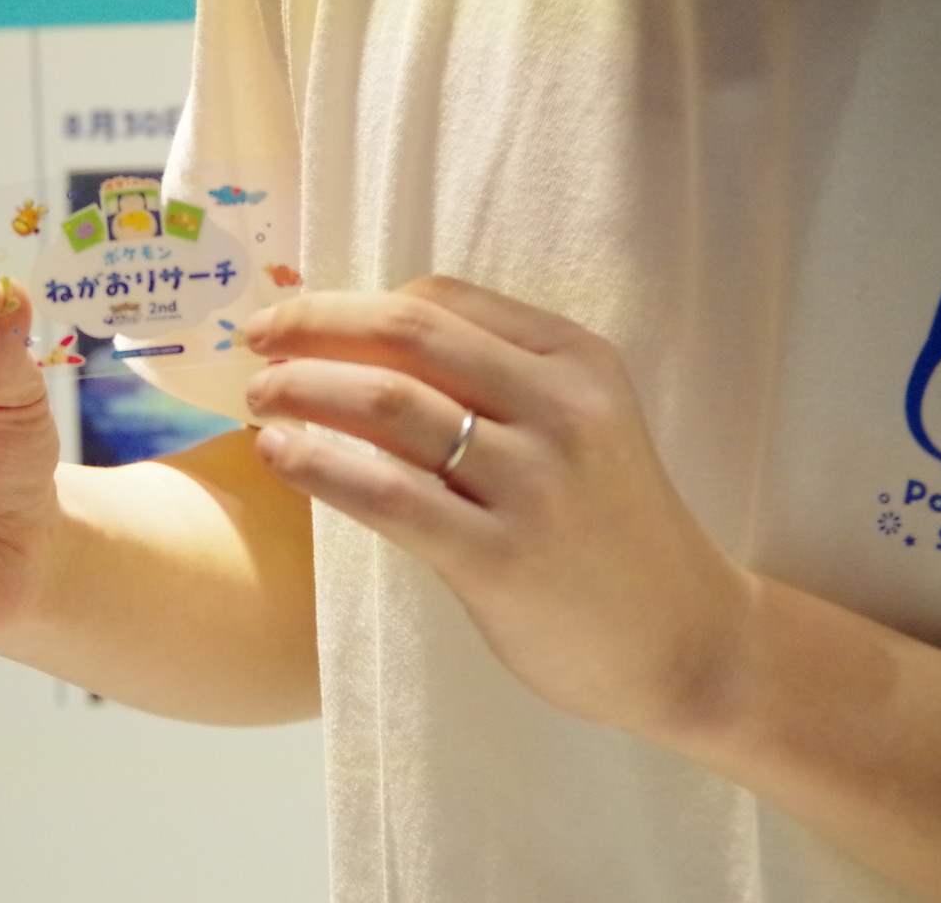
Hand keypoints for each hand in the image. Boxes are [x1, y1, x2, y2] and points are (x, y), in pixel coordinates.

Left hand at [242, 276, 753, 736]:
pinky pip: (388, 494)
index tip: (297, 320)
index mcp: (576, 360)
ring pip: (391, 404)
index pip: (441, 300)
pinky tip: (277, 453)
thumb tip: (364, 350)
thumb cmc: (611, 530)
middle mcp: (560, 408)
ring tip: (258, 399)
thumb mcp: (579, 427)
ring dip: (304, 389)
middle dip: (314, 327)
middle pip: (408, 334)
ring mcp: (534, 483)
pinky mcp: (499, 558)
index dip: (352, 302)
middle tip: (254, 342)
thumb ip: (496, 382)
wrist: (686, 641)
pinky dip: (319, 463)